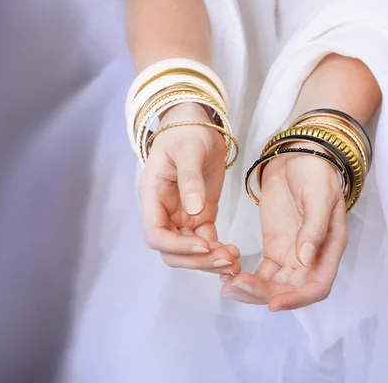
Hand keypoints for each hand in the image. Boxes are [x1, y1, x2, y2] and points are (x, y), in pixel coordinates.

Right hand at [139, 102, 240, 274]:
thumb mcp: (188, 150)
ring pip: (190, 251)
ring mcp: (182, 217)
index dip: (177, 246)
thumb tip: (193, 209)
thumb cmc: (185, 133)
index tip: (204, 245)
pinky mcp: (200, 216)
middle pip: (172, 251)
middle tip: (225, 260)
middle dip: (197, 260)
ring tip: (235, 262)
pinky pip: (207, 241)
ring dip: (210, 260)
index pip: (156, 235)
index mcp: (152, 197)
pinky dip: (218, 251)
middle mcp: (164, 212)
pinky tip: (235, 256)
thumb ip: (189, 179)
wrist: (197, 124)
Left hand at [221, 142, 347, 309]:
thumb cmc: (316, 172)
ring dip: (251, 289)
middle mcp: (312, 258)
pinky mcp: (276, 247)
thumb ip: (314, 228)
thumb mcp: (318, 196)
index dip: (296, 299)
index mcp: (329, 248)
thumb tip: (305, 259)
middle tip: (234, 288)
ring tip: (226, 286)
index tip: (272, 304)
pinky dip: (246, 277)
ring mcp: (292, 254)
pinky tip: (227, 276)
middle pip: (290, 289)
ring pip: (273, 284)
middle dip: (263, 294)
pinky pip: (262, 272)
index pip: (317, 286)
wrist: (298, 155)